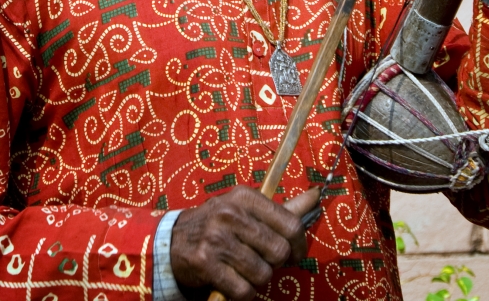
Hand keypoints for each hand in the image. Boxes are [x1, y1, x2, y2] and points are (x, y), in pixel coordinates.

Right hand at [170, 185, 319, 300]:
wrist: (173, 240)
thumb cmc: (218, 224)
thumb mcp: (247, 209)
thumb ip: (283, 208)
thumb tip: (315, 196)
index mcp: (245, 196)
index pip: (290, 223)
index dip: (299, 245)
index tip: (295, 254)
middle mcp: (231, 213)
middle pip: (278, 251)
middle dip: (275, 263)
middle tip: (264, 261)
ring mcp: (216, 238)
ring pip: (262, 273)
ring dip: (258, 279)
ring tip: (245, 270)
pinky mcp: (205, 263)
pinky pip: (243, 290)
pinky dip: (243, 293)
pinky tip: (233, 282)